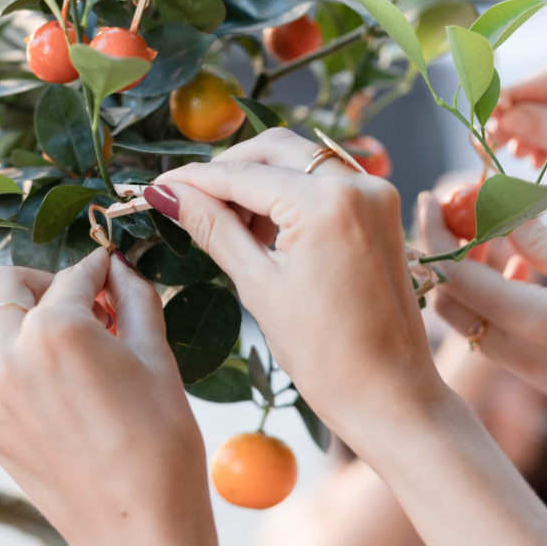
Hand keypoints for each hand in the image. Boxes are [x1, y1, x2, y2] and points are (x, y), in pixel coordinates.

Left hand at [0, 250, 213, 545]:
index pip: (74, 276)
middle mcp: (12, 354)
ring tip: (52, 334)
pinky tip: (24, 368)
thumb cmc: (162, 444)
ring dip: (9, 313)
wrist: (137, 530)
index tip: (111, 270)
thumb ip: (136, 300)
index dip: (99, 269)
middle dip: (43, 280)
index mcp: (60, 329)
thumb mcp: (157, 359)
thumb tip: (121, 267)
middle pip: (6, 284)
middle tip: (81, 301)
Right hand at [148, 129, 445, 456]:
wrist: (392, 395)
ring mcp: (375, 193)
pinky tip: (262, 226)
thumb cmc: (325, 355)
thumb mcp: (259, 286)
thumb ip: (213, 229)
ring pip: (299, 160)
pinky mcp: (382, 209)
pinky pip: (324, 179)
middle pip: (272, 150)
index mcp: (325, 204)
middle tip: (186, 201)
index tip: (154, 186)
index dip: (191, 179)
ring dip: (257, 179)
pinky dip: (289, 191)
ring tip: (224, 222)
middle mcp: (357, 184)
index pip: (241, 175)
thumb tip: (166, 194)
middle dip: (225, 171)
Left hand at [419, 191, 546, 414]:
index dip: (434, 233)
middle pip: (446, 303)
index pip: (455, 274)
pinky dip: (488, 303)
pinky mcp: (540, 380)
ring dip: (464, 280)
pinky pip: (492, 339)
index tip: (429, 199)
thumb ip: (542, 242)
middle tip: (459, 218)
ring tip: (490, 239)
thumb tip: (494, 207)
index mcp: (533, 323)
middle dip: (441, 257)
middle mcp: (520, 356)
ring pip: (465, 324)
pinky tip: (518, 273)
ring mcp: (528, 374)